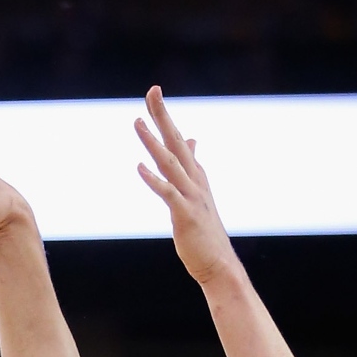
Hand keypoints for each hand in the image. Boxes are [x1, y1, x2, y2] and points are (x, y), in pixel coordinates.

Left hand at [134, 87, 239, 288]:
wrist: (219, 264)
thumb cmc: (204, 232)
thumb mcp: (197, 192)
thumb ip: (191, 164)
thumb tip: (190, 139)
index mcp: (195, 175)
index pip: (177, 139)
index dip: (165, 116)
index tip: (154, 92)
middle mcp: (194, 180)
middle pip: (175, 142)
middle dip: (163, 116)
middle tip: (152, 91)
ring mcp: (190, 196)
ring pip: (169, 163)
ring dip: (153, 142)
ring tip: (137, 123)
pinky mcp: (185, 215)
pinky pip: (168, 194)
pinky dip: (154, 180)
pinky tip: (139, 168)